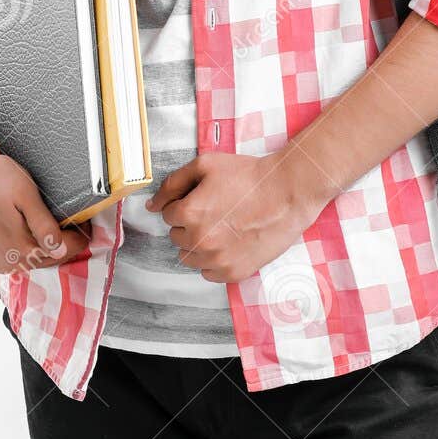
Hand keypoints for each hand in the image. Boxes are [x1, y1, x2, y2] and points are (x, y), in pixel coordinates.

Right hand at [0, 135, 91, 274]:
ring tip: (59, 225)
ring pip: (38, 259)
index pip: (65, 250)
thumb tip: (60, 249)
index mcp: (21, 249)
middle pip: (52, 258)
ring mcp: (1, 261)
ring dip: (51, 246)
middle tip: (77, 221)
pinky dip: (34, 247)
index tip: (85, 220)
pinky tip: (37, 231)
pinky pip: (22, 257)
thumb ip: (43, 225)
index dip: (79, 235)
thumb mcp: (25, 194)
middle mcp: (10, 262)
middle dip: (67, 242)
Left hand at [144, 149, 331, 282]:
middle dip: (189, 224)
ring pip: (190, 257)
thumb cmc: (248, 176)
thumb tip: (151, 205)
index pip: (167, 215)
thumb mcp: (205, 165)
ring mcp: (217, 260)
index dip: (184, 203)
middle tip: (215, 210)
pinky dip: (214, 260)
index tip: (203, 198)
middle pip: (176, 237)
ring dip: (199, 244)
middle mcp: (200, 241)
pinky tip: (231, 242)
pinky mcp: (234, 273)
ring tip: (223, 226)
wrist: (287, 193)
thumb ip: (172, 184)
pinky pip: (208, 273)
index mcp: (189, 214)